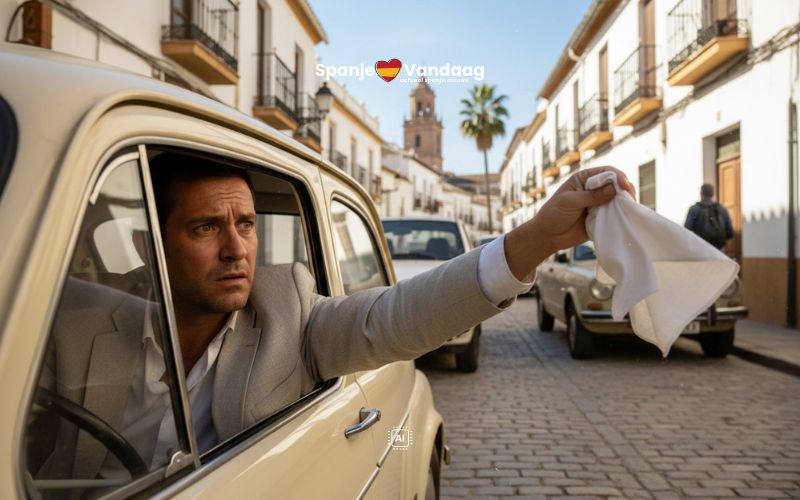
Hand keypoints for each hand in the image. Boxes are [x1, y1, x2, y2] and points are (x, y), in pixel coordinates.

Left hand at [504, 166, 634, 280]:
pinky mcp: (601, 217)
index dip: (618, 177)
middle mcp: (594, 189)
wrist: (548, 236)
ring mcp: (599, 203)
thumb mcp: (570, 201)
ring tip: (630, 208)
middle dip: (625, 190)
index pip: (607, 172)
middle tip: (630, 199)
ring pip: (618, 199)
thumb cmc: (554, 214)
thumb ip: (591, 196)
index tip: (624, 186)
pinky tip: (626, 217)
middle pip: (616, 184)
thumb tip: (614, 189)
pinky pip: (615, 214)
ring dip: (625, 203)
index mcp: (584, 179)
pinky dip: (622, 215)